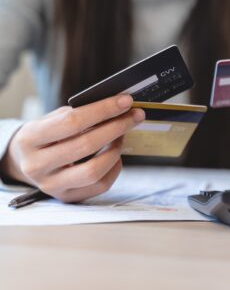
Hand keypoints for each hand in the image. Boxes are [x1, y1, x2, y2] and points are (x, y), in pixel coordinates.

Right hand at [2, 94, 144, 201]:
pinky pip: (100, 185)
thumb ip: (79, 114)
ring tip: (122, 134)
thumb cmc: (45, 135)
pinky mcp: (67, 197)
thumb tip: (117, 108)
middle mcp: (37, 165)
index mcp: (30, 139)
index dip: (103, 110)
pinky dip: (114, 168)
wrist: (24, 161)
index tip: (125, 101)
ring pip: (94, 170)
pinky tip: (115, 155)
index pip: (73, 122)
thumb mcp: (52, 119)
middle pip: (86, 145)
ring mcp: (51, 185)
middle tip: (135, 115)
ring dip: (116, 149)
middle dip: (117, 127)